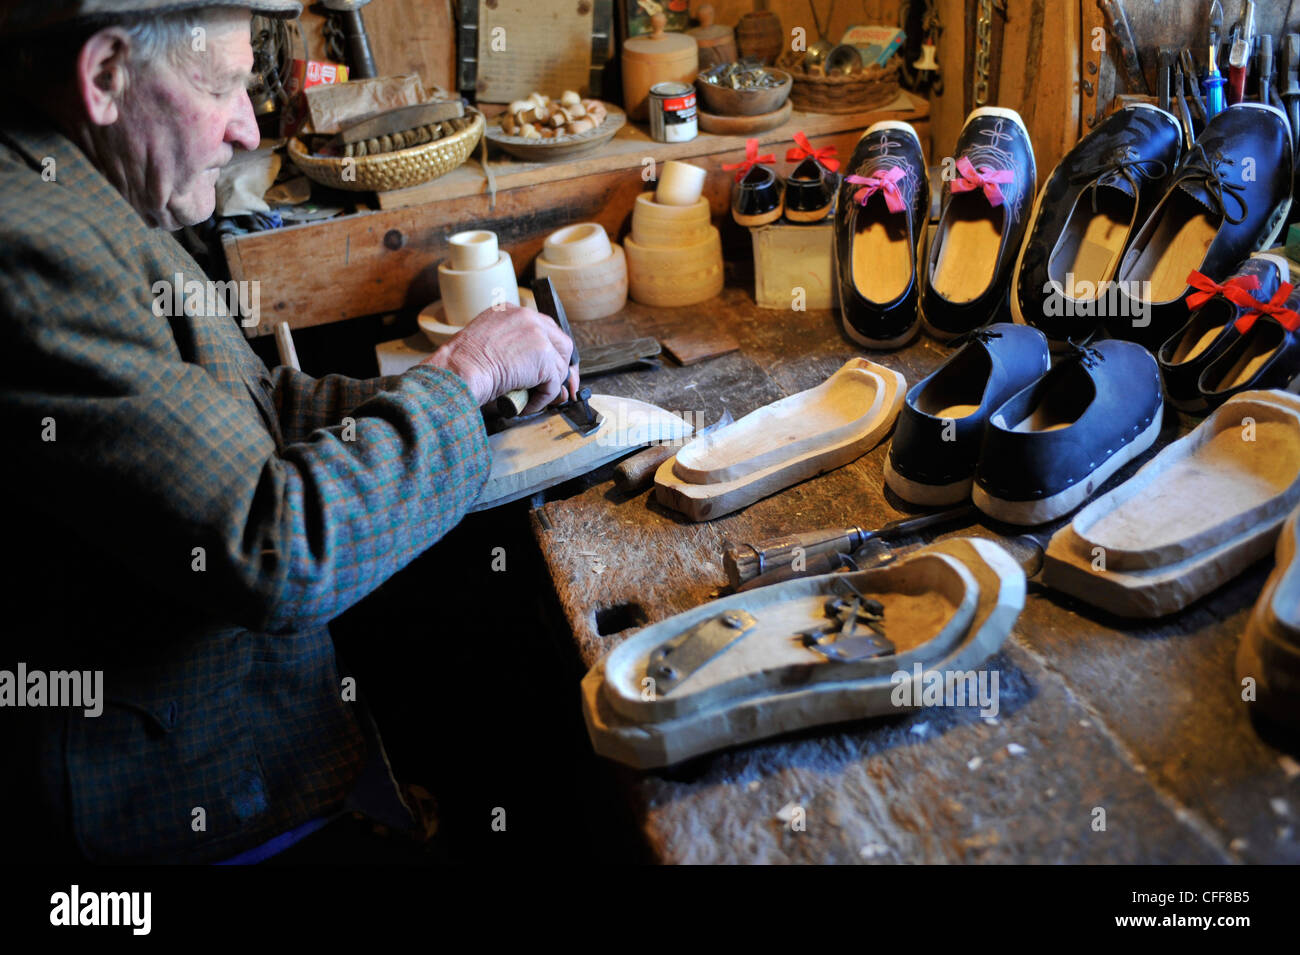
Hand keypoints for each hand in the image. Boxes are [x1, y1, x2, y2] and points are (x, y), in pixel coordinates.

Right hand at [421, 304, 579, 413]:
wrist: (459, 370)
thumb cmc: (462, 364)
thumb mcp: (485, 344)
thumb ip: (510, 349)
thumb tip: (532, 373)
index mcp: (511, 311)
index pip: (543, 329)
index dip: (550, 351)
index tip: (551, 367)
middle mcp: (528, 318)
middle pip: (561, 344)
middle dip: (562, 368)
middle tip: (557, 388)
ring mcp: (538, 337)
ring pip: (559, 367)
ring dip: (548, 388)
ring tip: (531, 399)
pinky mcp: (544, 358)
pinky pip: (554, 385)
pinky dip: (542, 400)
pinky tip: (526, 404)